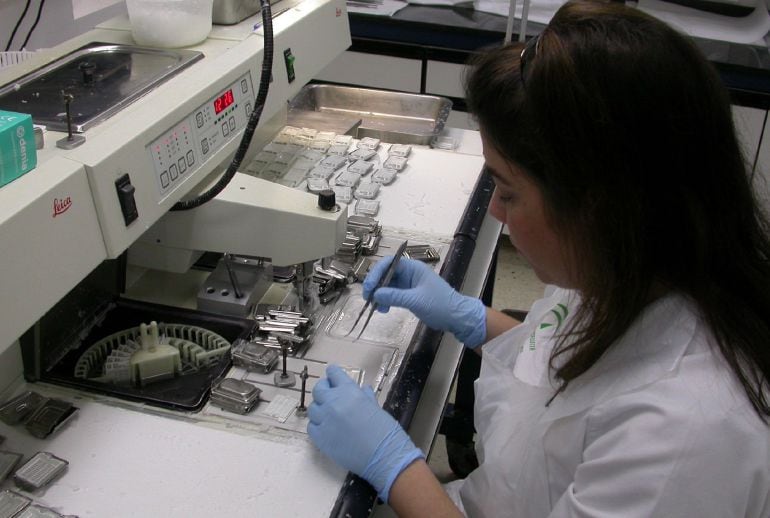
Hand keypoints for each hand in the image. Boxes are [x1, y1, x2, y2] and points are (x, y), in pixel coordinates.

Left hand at [308, 365, 423, 501]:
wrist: (384, 456)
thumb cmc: (385, 431)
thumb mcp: (376, 407)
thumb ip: (364, 397)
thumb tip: (362, 390)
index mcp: (349, 391)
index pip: (334, 374)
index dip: (334, 375)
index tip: (333, 377)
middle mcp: (333, 402)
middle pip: (319, 389)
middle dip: (324, 389)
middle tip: (330, 394)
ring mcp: (324, 420)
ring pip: (313, 408)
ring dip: (320, 408)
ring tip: (329, 414)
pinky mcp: (320, 438)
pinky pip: (311, 427)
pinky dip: (317, 425)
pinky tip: (326, 428)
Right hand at [362, 257, 487, 347]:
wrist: (456, 317)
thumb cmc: (440, 304)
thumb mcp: (415, 300)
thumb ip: (394, 296)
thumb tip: (375, 294)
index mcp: (413, 268)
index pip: (388, 264)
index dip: (376, 274)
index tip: (369, 288)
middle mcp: (409, 273)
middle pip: (385, 274)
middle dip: (375, 285)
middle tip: (368, 298)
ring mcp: (408, 284)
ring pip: (387, 285)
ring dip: (379, 295)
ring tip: (376, 308)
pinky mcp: (409, 294)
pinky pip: (392, 294)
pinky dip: (385, 301)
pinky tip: (383, 309)